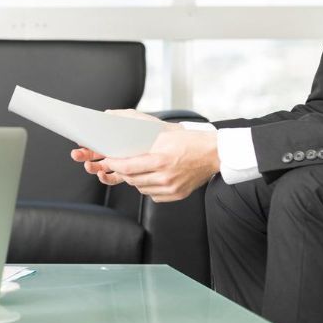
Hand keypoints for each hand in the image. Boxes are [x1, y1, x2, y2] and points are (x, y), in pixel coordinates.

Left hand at [68, 124, 218, 202]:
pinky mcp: (177, 195)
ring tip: (138, 169)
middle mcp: (165, 177)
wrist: (214, 153)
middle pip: (132, 180)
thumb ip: (141, 134)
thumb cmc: (190, 141)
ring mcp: (171, 188)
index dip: (114, 164)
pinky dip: (149, 187)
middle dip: (123, 172)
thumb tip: (119, 126)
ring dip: (135, 180)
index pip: (128, 167)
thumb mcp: (164, 134)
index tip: (109, 160)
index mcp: (160, 160)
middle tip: (120, 164)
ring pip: (141, 188)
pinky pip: (154, 195)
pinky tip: (152, 178)